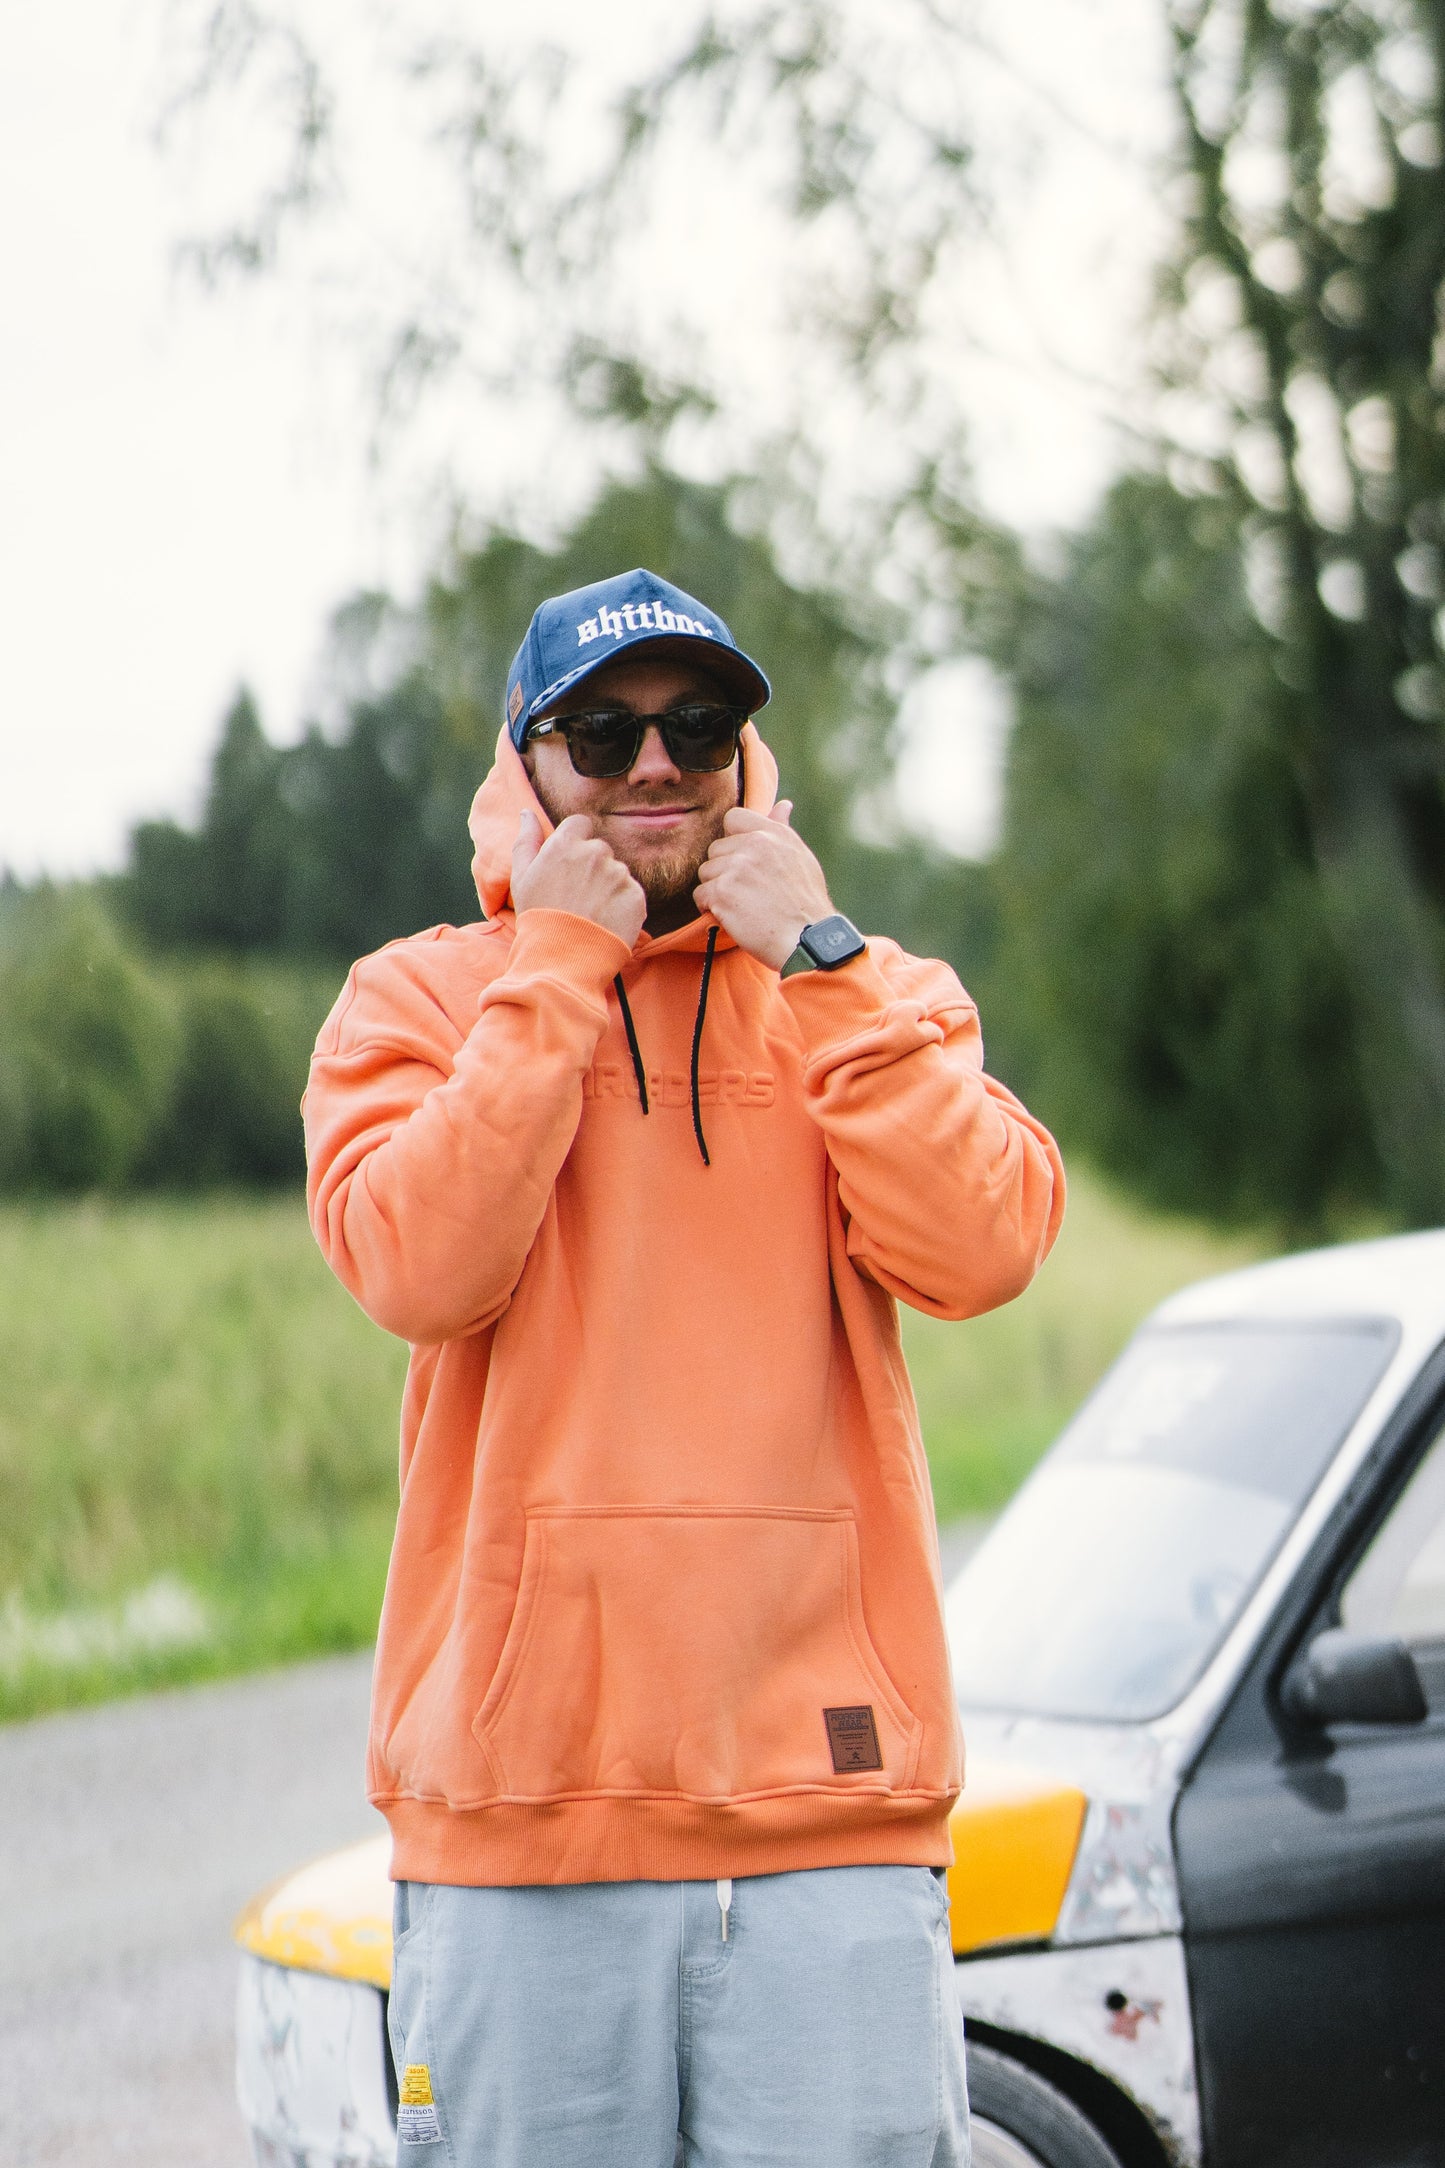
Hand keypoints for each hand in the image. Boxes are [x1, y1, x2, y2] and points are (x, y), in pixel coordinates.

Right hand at [512, 811, 646, 947]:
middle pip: (600, 849)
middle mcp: (595, 853)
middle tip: (578, 896)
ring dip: (608, 887)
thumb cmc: (537, 917)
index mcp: (566, 844)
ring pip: (617, 872)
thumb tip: (527, 812)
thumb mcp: (521, 877)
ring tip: (591, 913)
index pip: (580, 825)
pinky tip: (606, 921)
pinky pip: (632, 893)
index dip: (575, 843)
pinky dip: (623, 905)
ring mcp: (618, 874)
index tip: (569, 866)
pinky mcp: (636, 896)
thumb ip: (526, 840)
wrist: (562, 959)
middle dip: (592, 867)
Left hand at [693, 802, 833, 969]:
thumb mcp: (801, 859)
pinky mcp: (723, 892)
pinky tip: (732, 917)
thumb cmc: (806, 904)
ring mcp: (737, 867)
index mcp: (774, 833)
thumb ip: (783, 831)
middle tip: (747, 893)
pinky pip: (700, 895)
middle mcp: (755, 844)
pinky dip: (710, 909)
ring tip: (742, 906)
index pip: (733, 818)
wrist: (807, 939)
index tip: (744, 862)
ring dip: (717, 891)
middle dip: (724, 871)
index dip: (733, 841)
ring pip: (706, 872)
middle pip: (716, 849)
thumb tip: (782, 805)